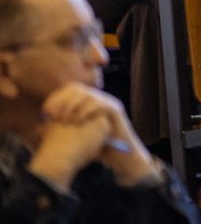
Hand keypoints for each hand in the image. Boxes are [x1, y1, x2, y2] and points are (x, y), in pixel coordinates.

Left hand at [31, 83, 156, 187]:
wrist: (118, 156)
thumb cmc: (96, 147)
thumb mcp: (74, 135)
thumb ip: (58, 129)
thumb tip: (38, 127)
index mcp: (86, 102)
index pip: (69, 90)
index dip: (56, 98)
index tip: (45, 111)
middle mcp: (97, 98)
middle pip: (77, 88)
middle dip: (62, 100)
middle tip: (54, 114)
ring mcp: (108, 102)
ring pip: (88, 94)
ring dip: (74, 105)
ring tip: (65, 118)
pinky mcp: (115, 110)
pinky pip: (100, 104)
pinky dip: (87, 111)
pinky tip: (78, 120)